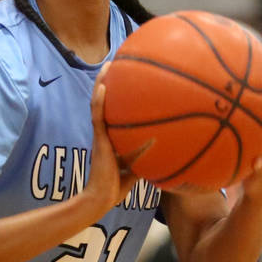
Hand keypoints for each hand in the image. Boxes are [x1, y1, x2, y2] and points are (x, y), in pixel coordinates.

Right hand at [82, 62, 140, 217]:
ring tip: (108, 65)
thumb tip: (164, 145)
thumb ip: (146, 156)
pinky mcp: (98, 139)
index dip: (118, 96)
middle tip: (116, 63)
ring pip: (98, 103)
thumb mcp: (137, 168)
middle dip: (108, 82)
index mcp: (112, 137)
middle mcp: (105, 132)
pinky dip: (99, 100)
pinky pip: (98, 116)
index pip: (114, 112)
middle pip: (105, 101)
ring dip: (102, 83)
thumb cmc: (116, 187)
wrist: (101, 199)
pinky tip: (104, 86)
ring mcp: (100, 134)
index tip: (126, 79)